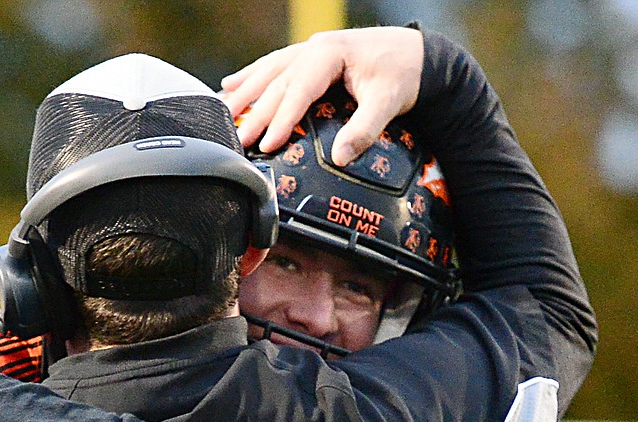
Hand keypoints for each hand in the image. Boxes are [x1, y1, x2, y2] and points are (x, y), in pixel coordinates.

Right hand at [221, 26, 423, 165]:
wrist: (415, 54)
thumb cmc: (402, 74)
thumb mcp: (388, 102)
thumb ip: (364, 130)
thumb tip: (341, 157)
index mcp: (329, 54)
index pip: (298, 89)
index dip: (281, 118)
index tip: (267, 143)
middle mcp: (314, 48)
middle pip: (277, 82)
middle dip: (255, 112)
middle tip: (238, 139)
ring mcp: (309, 50)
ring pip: (268, 71)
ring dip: (245, 92)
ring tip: (223, 113)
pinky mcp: (309, 57)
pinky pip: (273, 66)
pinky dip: (251, 76)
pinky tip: (231, 85)